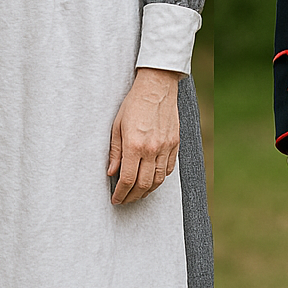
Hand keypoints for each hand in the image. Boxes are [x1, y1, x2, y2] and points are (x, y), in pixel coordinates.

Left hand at [108, 67, 180, 204]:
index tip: (116, 199)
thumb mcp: (117, 126)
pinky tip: (152, 180)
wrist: (157, 87)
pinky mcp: (175, 143)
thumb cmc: (134, 104)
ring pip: (158, 180)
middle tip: (124, 200)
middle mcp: (152, 149)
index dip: (120, 193)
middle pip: (143, 184)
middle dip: (132, 197)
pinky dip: (160, 179)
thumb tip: (111, 172)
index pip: (127, 179)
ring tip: (137, 194)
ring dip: (147, 191)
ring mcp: (166, 147)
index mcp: (134, 145)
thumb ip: (115, 152)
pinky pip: (168, 169)